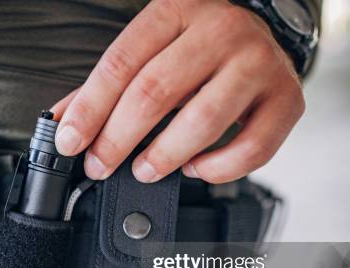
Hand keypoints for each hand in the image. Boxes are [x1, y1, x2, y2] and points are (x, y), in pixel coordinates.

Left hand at [52, 0, 304, 183]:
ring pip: (203, 122)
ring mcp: (258, 64)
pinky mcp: (287, 100)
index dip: (90, 109)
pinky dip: (217, 169)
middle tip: (100, 165)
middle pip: (156, 92)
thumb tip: (62, 122)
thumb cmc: (196, 46)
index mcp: (177, 10)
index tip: (70, 142)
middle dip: (118, 139)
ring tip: (144, 170)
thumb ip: (107, 85)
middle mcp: (221, 31)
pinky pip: (251, 148)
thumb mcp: (149, 49)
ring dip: (164, 157)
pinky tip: (195, 167)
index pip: (122, 63)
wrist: (263, 30)